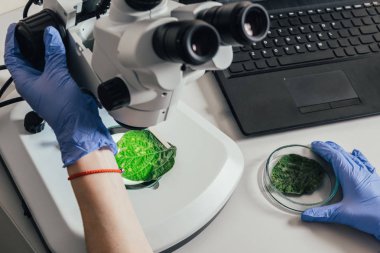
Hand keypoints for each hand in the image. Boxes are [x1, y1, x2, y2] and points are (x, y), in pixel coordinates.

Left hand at [4, 24, 115, 165]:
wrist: (79, 123)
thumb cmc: (62, 107)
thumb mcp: (56, 74)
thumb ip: (53, 53)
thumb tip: (50, 36)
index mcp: (24, 81)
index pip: (12, 57)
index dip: (12, 41)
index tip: (16, 28)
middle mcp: (34, 83)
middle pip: (26, 59)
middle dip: (29, 44)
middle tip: (33, 31)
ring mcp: (47, 86)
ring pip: (42, 64)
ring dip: (45, 52)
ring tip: (49, 38)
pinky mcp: (60, 88)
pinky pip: (56, 70)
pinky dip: (58, 60)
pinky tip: (64, 54)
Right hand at [301, 141, 379, 239]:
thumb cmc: (373, 215)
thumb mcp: (344, 214)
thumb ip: (323, 214)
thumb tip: (307, 215)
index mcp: (350, 175)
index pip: (334, 156)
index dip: (323, 149)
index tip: (314, 145)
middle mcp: (360, 171)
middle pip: (342, 153)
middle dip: (329, 147)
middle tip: (319, 145)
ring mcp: (368, 173)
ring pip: (351, 156)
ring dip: (340, 150)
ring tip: (332, 147)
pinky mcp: (374, 178)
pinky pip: (363, 161)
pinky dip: (356, 156)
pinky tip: (356, 154)